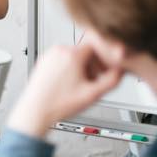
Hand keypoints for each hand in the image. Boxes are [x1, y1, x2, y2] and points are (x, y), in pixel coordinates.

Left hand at [7, 44, 122, 137]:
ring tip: (82, 84)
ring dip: (82, 67)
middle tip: (95, 80)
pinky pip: (62, 59)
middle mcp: (59, 50)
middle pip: (85, 51)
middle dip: (94, 65)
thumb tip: (121, 71)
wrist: (35, 110)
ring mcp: (49, 55)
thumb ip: (112, 80)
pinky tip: (70, 83)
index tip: (107, 68)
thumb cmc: (58, 104)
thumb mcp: (93, 94)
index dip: (105, 58)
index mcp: (71, 54)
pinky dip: (69, 68)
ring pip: (74, 55)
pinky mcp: (44, 61)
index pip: (97, 45)